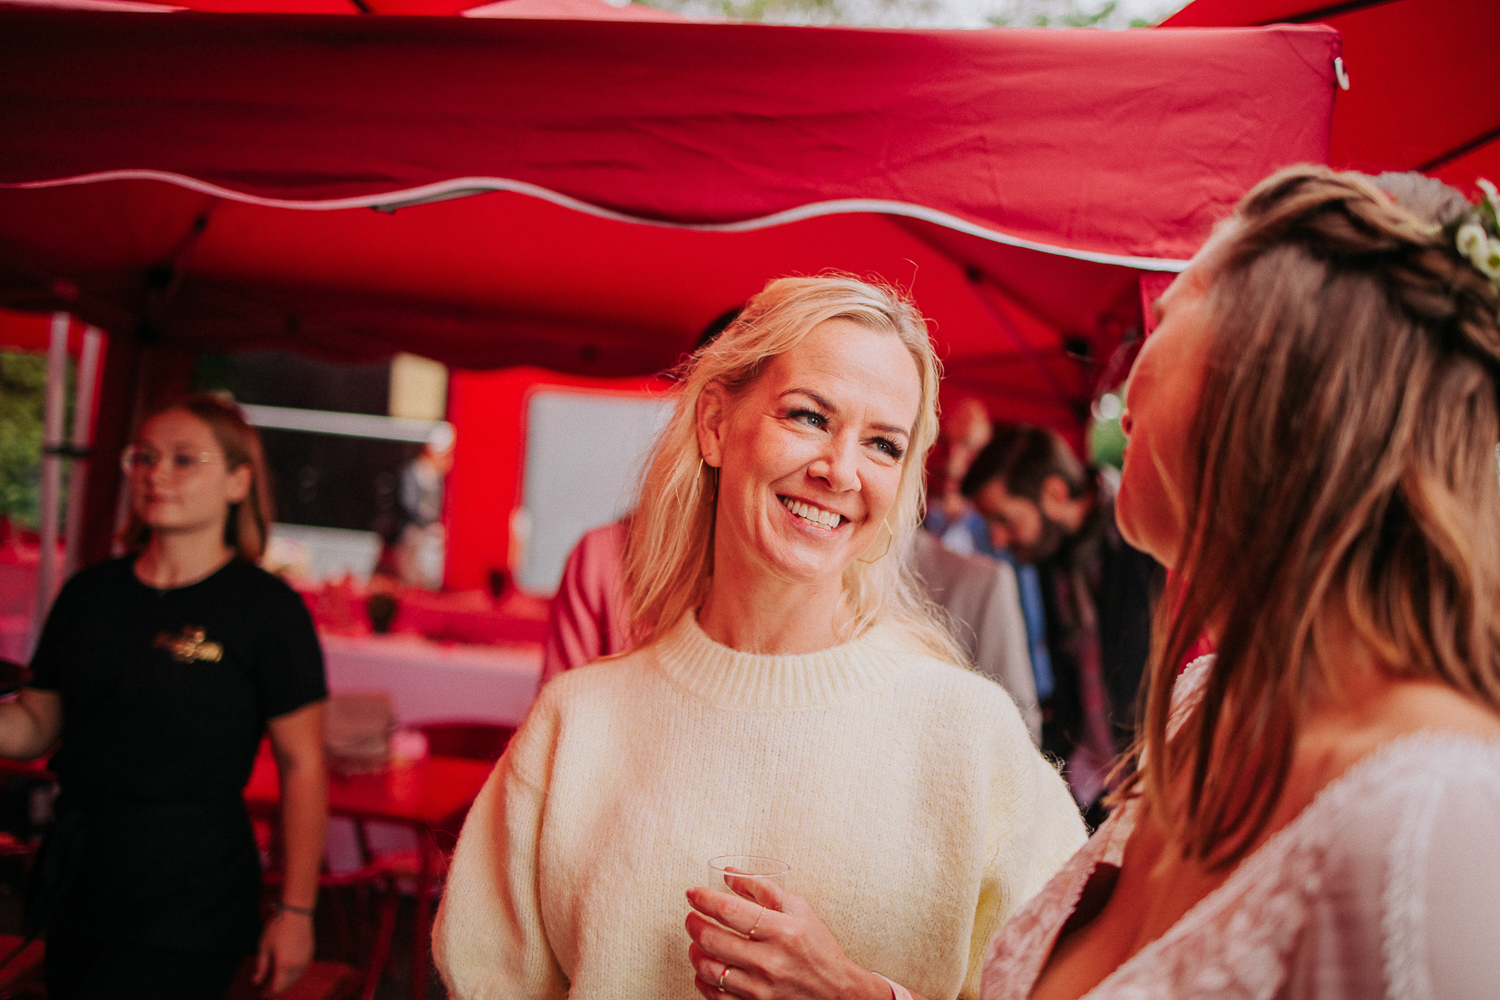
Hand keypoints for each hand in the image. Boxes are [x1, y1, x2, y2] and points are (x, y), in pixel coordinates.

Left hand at [253, 909, 313, 995]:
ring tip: (274, 980)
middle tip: (265, 989)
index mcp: (284, 965)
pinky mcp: (310, 954)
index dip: (269, 993)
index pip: (277, 988)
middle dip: (276, 989)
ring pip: (295, 978)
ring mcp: (306, 960)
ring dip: (285, 982)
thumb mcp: (264, 947)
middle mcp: (297, 966)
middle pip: (287, 985)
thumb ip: (261, 967)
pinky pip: (301, 970)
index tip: (261, 995)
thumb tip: (256, 981)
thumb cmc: (278, 928)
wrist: (297, 913)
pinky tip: (286, 970)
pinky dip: (293, 974)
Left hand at [684, 873, 889, 999]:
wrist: (835, 992)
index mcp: (781, 931)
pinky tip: (706, 968)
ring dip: (695, 951)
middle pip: (712, 940)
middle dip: (693, 924)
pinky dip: (703, 980)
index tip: (693, 893)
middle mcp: (769, 961)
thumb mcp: (798, 910)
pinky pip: (715, 996)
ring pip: (708, 969)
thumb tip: (730, 875)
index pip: (729, 911)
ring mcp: (760, 988)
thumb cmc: (817, 949)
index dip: (704, 899)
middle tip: (692, 917)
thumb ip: (763, 889)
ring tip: (697, 942)